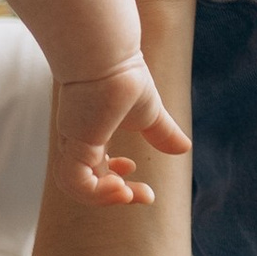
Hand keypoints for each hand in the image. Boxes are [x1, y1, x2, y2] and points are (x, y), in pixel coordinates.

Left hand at [56, 50, 192, 203]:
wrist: (110, 57)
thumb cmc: (125, 76)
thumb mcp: (149, 113)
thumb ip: (162, 133)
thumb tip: (184, 149)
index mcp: (91, 135)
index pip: (95, 170)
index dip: (115, 183)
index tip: (142, 182)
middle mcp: (77, 141)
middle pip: (86, 183)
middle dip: (114, 195)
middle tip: (144, 196)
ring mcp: (72, 143)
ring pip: (76, 187)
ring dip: (103, 198)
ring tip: (127, 193)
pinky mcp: (73, 143)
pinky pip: (76, 182)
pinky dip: (97, 192)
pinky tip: (120, 186)